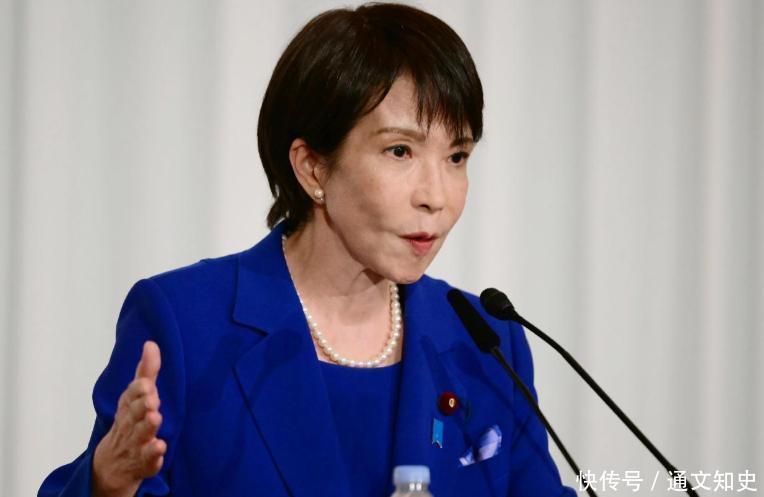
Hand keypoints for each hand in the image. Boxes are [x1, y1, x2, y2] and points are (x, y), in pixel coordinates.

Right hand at [92, 341, 165, 496]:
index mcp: (128, 406)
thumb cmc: (129, 421)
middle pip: (134, 415)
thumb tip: (151, 343)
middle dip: (142, 406)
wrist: (112, 463)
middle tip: (152, 401)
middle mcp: (129, 424)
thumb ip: (146, 371)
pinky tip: (160, 448)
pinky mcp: (142, 462)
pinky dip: (153, 455)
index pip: (130, 396)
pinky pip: (147, 460)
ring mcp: (135, 444)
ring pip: (140, 435)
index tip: (147, 383)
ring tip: (155, 418)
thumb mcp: (136, 396)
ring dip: (147, 427)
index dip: (138, 390)